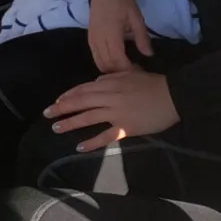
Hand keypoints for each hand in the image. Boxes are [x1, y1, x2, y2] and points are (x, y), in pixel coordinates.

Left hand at [47, 69, 179, 151]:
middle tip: (47, 114)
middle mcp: (109, 96)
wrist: (173, 95)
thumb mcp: (129, 74)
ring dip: (71, 123)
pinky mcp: (126, 127)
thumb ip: (111, 80)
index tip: (57, 101)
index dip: (68, 95)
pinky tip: (80, 147)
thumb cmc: (153, 83)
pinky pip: (106, 136)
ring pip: (88, 117)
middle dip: (62, 108)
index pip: (83, 89)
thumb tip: (95, 85)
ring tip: (57, 128)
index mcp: (110, 82)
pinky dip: (92, 142)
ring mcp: (117, 112)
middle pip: (81, 102)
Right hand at [86, 0, 152, 73]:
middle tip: (134, 71)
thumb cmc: (122, 2)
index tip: (139, 71)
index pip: (117, 58)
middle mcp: (99, 38)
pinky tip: (115, 62)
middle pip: (107, 64)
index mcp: (111, 32)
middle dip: (120, 72)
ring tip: (125, 68)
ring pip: (99, 62)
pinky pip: (95, 56)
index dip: (127, 68)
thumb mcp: (136, 17)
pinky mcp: (90, 39)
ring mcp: (92, 39)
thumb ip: (142, 37)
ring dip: (111, 69)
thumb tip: (148, 54)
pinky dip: (104, 63)